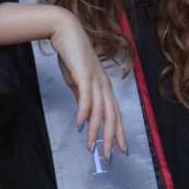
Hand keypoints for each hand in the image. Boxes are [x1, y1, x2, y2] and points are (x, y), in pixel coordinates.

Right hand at [49, 13, 125, 159]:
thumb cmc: (72, 56)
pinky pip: (86, 97)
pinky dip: (84, 112)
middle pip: (112, 117)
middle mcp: (104, 86)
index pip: (116, 115)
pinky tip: (80, 125)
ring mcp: (96, 80)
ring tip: (92, 146)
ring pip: (100, 111)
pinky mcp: (84, 75)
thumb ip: (83, 98)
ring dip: (95, 130)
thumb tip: (85, 116)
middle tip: (109, 156)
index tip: (121, 150)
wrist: (66, 31)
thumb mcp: (79, 82)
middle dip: (112, 138)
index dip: (120, 133)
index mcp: (105, 88)